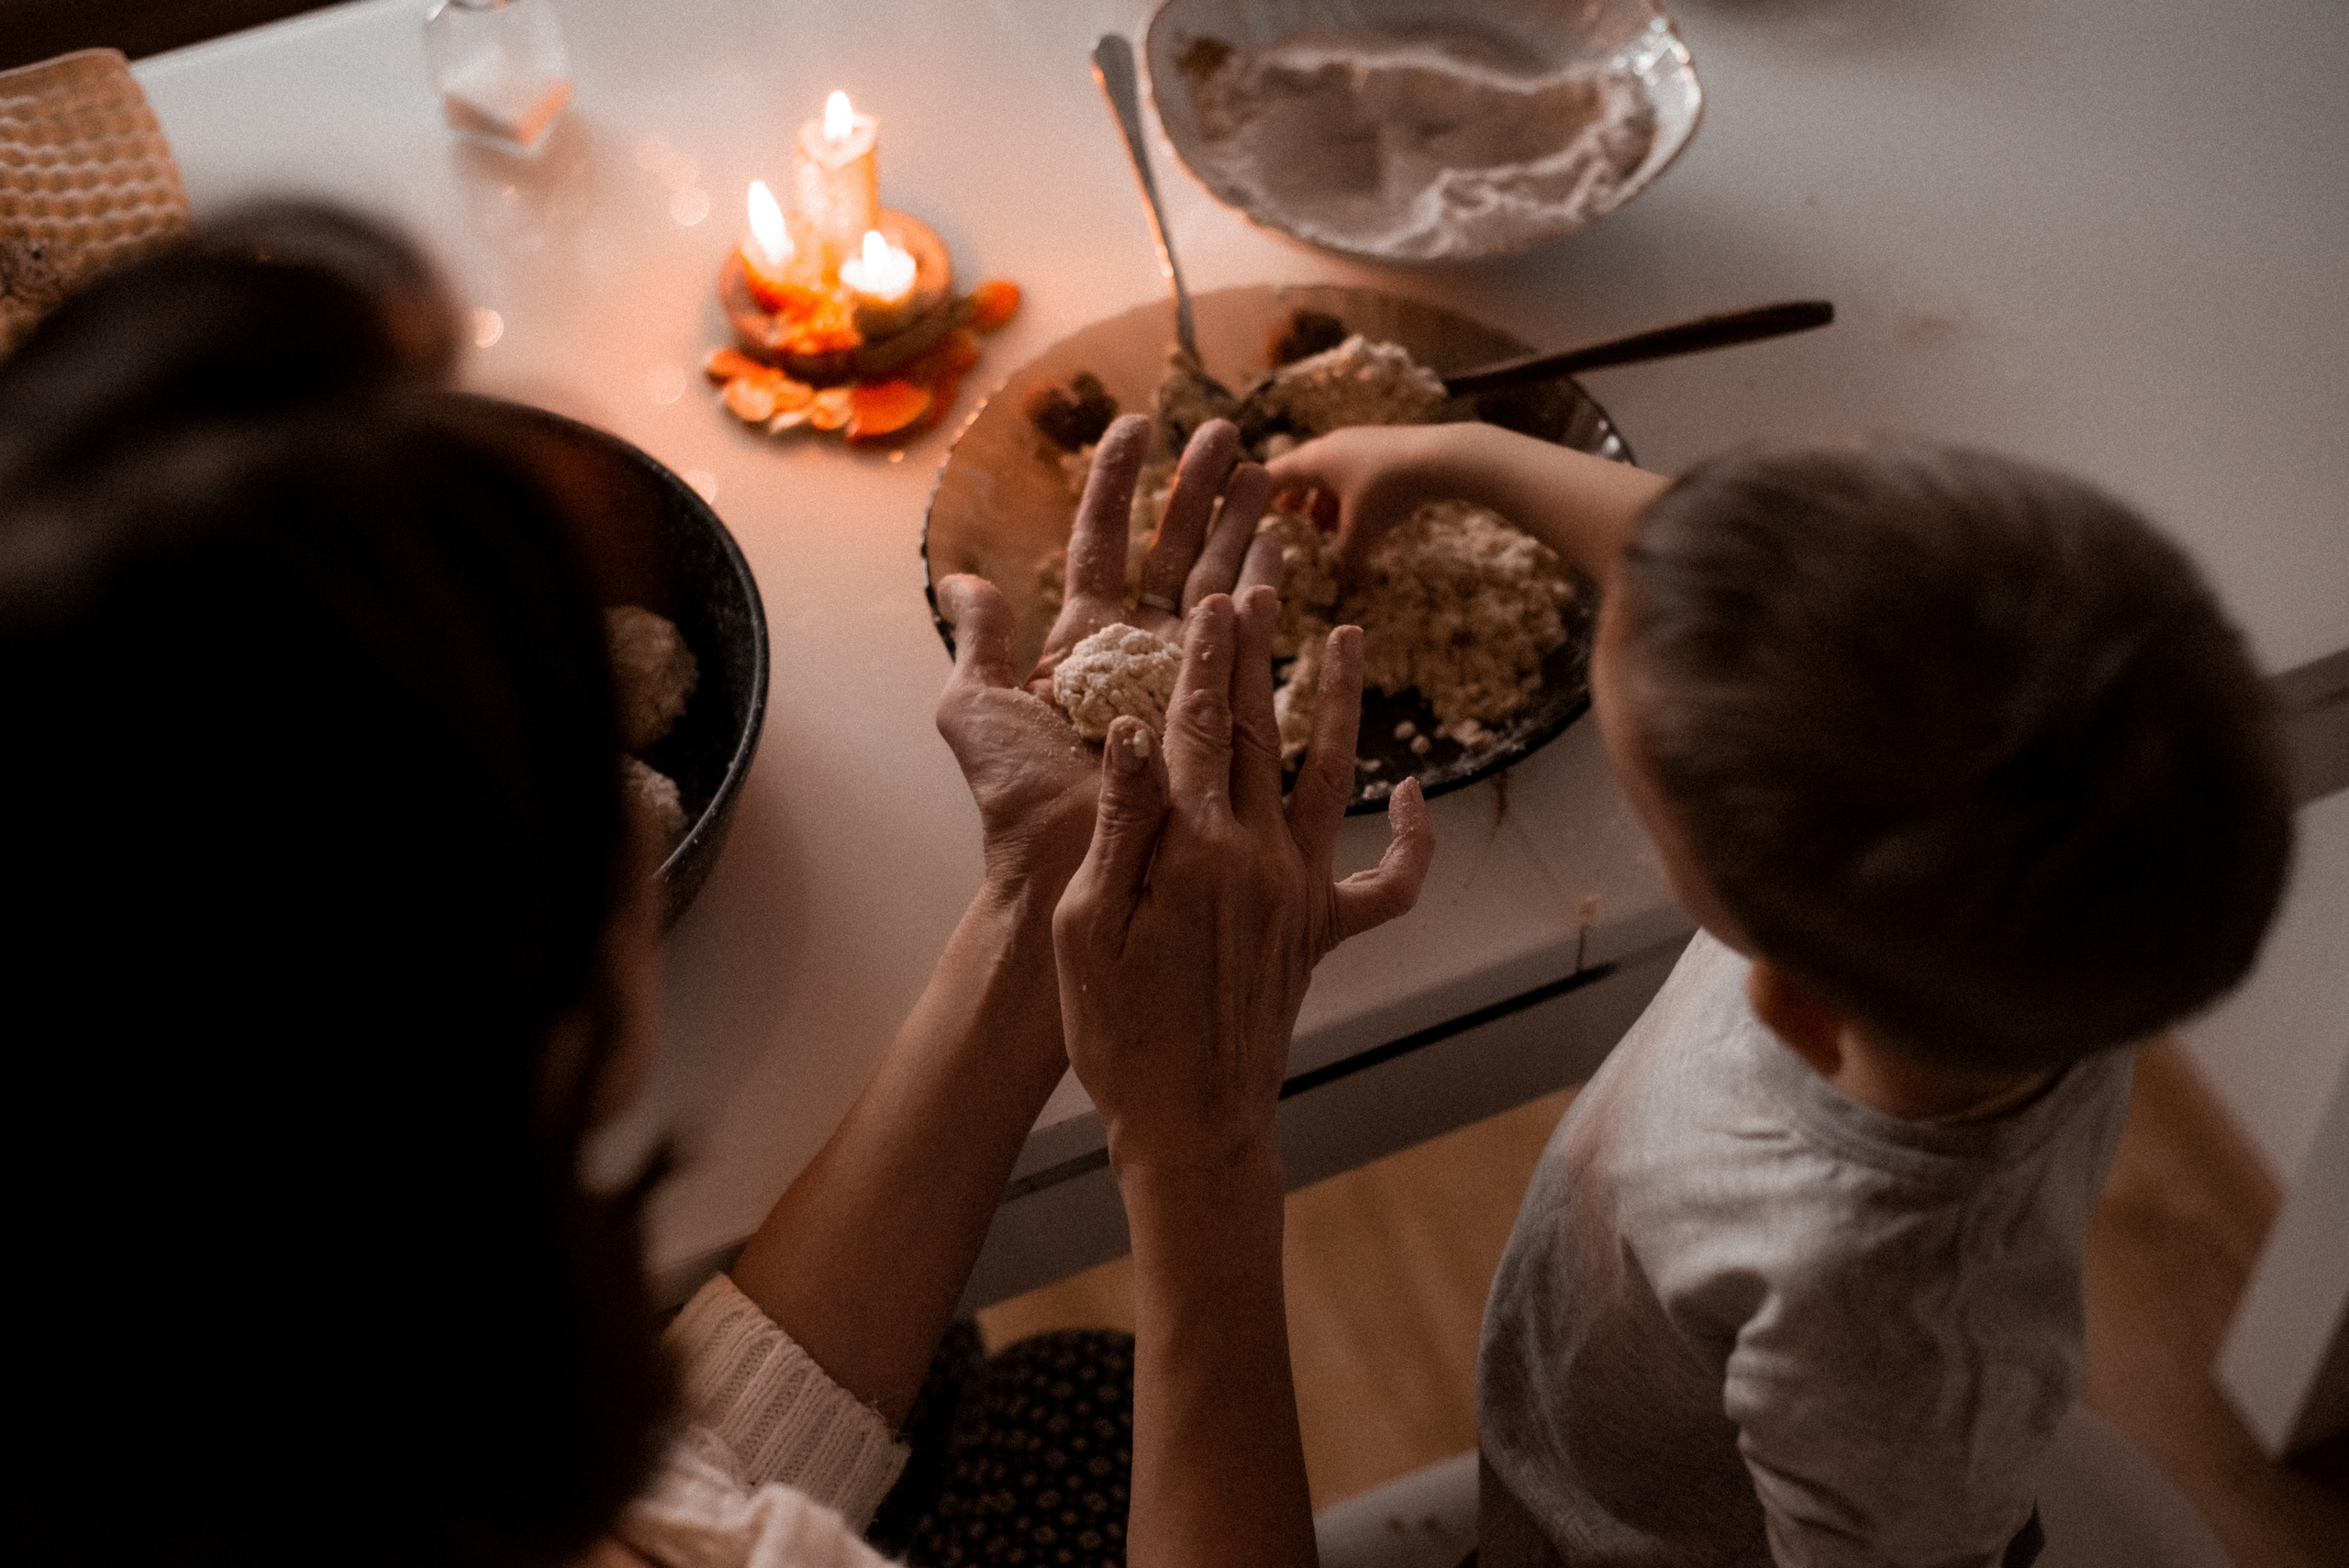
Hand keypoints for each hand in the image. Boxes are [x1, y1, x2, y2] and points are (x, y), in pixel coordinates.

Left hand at [935, 415, 1277, 897]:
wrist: (1062, 864)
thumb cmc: (1013, 799)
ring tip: (1268, 475)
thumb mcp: (973, 709)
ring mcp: (1178, 678)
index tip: (1137, 424)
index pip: (1102, 539)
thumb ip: (979, 642)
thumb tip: (964, 579)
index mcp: (1078, 641)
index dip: (1119, 481)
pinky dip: (1263, 593)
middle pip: (1173, 550)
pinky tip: (1280, 549)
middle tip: (1230, 435)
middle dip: (1201, 491)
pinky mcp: (1213, 709)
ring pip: (1217, 583)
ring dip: (1243, 528)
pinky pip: (1243, 642)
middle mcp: (1133, 651)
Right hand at [1051, 588, 1434, 1179]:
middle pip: (1258, 729)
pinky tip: (1414, 789)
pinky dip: (1410, 838)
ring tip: (1354, 634)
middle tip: (1270, 576)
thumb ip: (1118, 826)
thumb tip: (1132, 730)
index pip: (1192, 726)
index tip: (1211, 593)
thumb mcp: (1087, 932)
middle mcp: (1258, 857)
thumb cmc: (1119, 1035)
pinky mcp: (1324, 931)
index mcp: (1191, 850)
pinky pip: (1386, 883)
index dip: (1201, 655)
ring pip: (1332, 775)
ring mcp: (1300, 893)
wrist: (1193, 1125)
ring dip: (1342, 702)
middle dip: (1261, 648)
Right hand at [1263, 422, 1478, 572]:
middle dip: (1294, 498)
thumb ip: (1344, 558)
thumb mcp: (1360, 532)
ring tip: (1326, 528)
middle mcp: (1329, 446)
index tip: (1245, 510)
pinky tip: (1361, 516)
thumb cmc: (1388, 492)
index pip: (1270, 477)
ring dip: (1323, 499)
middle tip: (1287, 518)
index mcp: (1313, 460)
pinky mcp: (1383, 447)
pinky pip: (1353, 472)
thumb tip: (1340, 582)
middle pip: (1300, 473)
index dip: (1255, 496)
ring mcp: (1357, 444)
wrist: (1441, 457)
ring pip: (1330, 473)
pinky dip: (1347, 494)